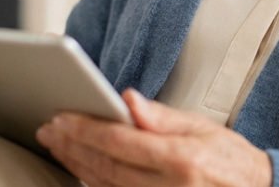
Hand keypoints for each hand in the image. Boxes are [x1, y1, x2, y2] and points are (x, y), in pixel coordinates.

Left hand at [36, 88, 272, 186]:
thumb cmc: (231, 161)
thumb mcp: (202, 128)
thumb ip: (161, 116)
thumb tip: (128, 99)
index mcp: (179, 160)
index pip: (118, 142)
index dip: (85, 129)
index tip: (61, 117)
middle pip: (104, 165)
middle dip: (71, 145)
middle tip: (47, 129)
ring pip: (103, 185)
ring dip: (75, 164)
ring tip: (56, 145)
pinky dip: (92, 182)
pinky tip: (78, 168)